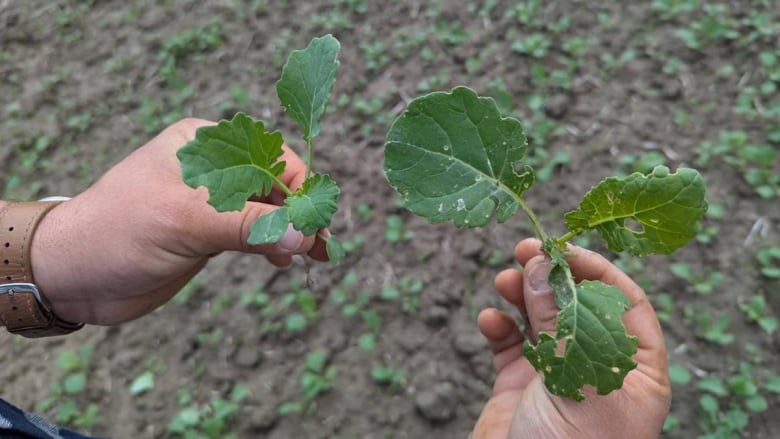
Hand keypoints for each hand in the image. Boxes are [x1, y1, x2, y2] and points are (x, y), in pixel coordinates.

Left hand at [28, 118, 327, 324]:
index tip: (317, 221)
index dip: (300, 187)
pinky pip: (252, 234)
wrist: (72, 275)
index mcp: (204, 145)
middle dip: (301, 212)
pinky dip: (272, 245)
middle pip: (274, 185)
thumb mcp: (185, 221)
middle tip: (322, 246)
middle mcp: (211, 170)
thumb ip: (247, 225)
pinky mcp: (207, 234)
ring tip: (313, 257)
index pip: (269, 157)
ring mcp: (210, 203)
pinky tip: (284, 260)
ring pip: (266, 212)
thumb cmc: (118, 232)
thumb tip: (303, 236)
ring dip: (290, 232)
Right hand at [472, 239, 670, 438]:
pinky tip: (489, 319)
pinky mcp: (519, 384)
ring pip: (541, 317)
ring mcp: (556, 374)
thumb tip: (541, 267)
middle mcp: (596, 367)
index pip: (624, 304)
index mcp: (634, 372)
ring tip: (502, 280)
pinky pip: (509, 343)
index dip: (596, 270)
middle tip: (523, 249)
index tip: (562, 248)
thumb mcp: (575, 384)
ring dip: (521, 294)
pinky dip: (498, 325)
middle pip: (577, 304)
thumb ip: (560, 323)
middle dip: (551, 275)